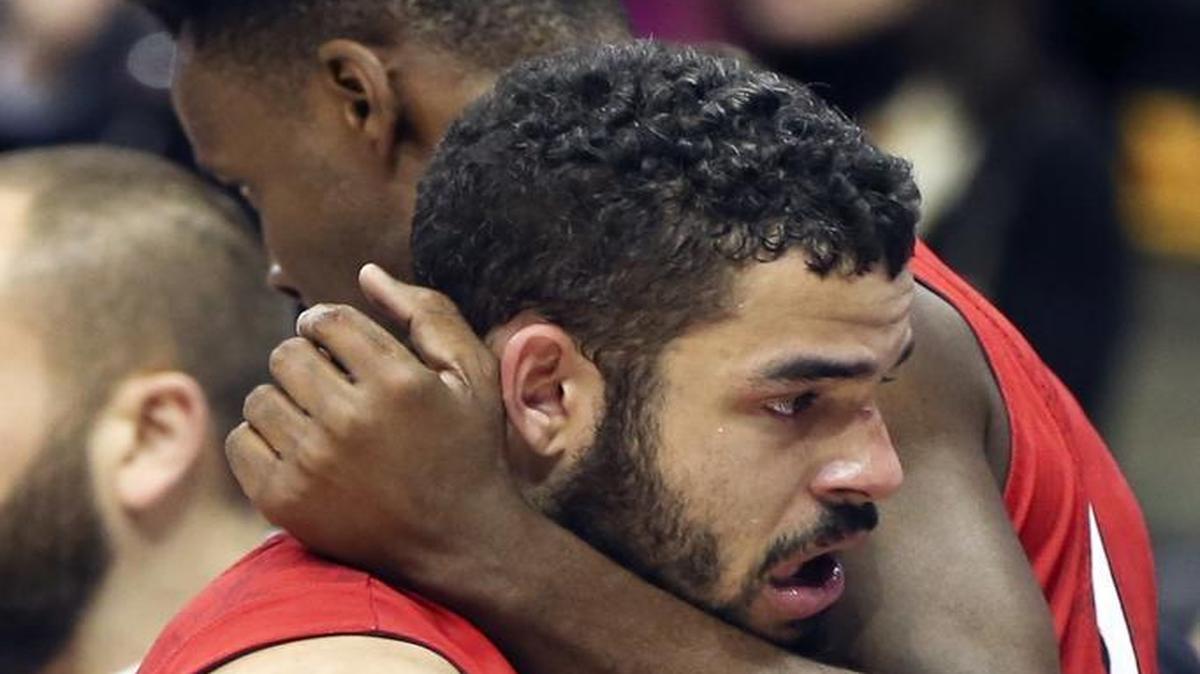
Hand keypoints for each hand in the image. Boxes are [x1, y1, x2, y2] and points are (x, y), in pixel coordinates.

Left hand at [226, 265, 525, 580]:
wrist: (459, 543)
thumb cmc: (468, 450)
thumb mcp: (472, 375)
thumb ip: (429, 313)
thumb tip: (366, 273)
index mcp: (397, 382)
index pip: (327, 320)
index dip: (325, 322)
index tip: (334, 341)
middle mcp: (351, 421)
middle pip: (286, 354)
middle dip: (305, 359)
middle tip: (330, 383)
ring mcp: (313, 465)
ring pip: (260, 398)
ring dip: (285, 401)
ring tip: (318, 420)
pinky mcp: (284, 501)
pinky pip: (241, 443)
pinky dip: (263, 441)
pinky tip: (300, 450)